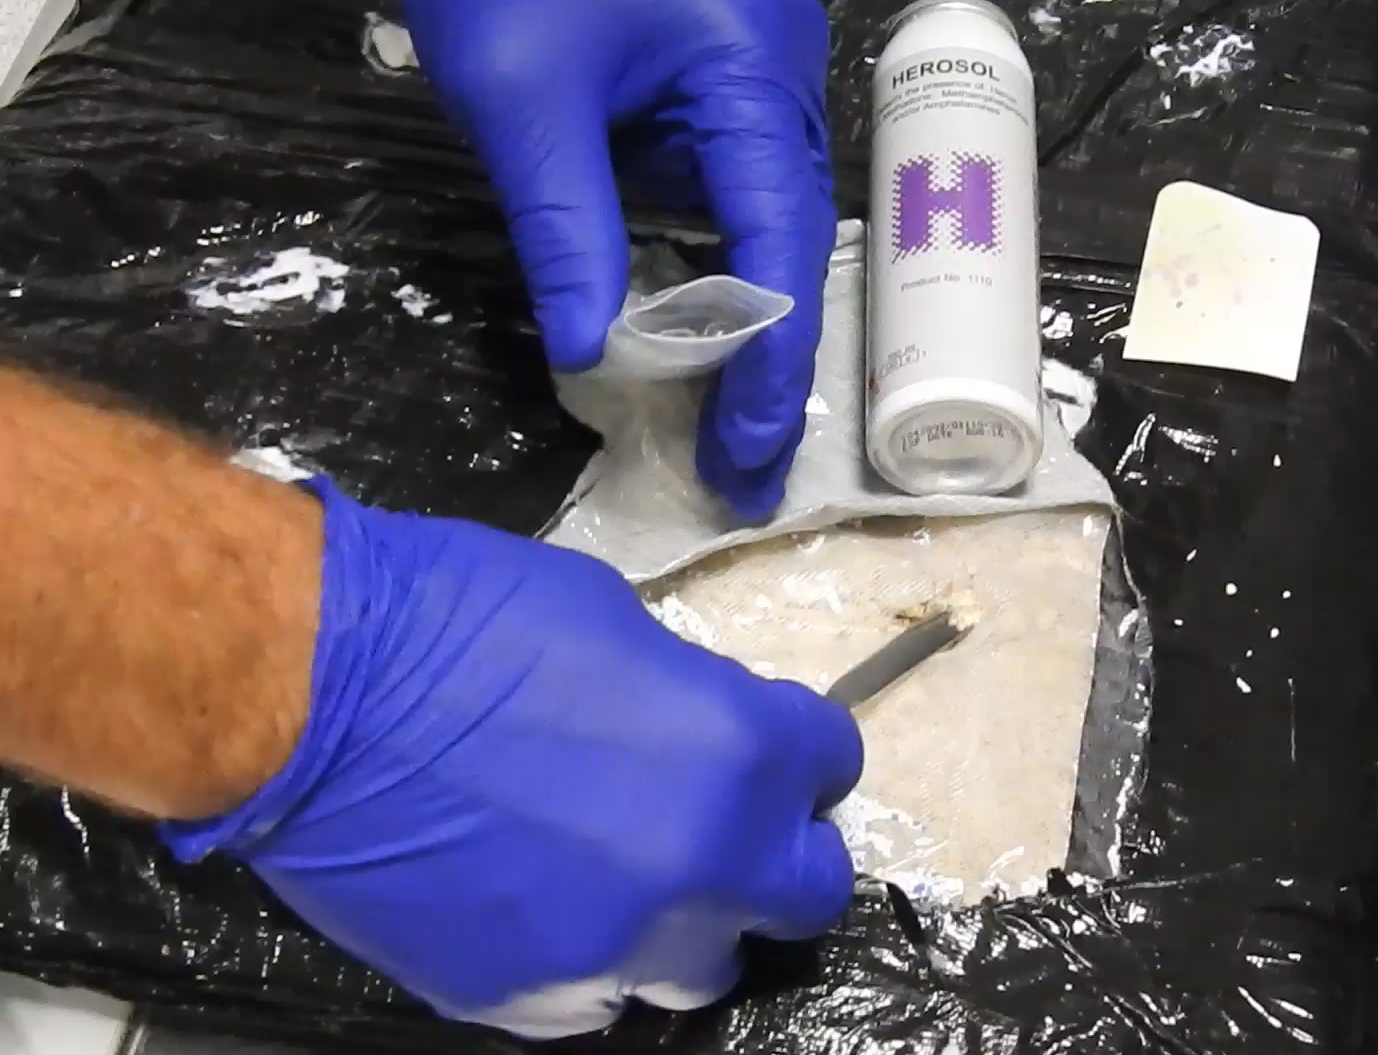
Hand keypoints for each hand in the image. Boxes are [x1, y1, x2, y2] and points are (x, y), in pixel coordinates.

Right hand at [160, 482, 861, 1037]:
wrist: (308, 691)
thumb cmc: (461, 617)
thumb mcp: (619, 624)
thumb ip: (692, 701)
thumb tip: (706, 741)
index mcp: (739, 755)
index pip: (832, 765)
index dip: (801, 749)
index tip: (770, 743)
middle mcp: (703, 869)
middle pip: (805, 891)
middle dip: (777, 850)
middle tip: (725, 821)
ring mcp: (615, 949)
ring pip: (703, 966)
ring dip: (689, 920)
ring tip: (632, 876)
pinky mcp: (526, 997)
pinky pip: (595, 995)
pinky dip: (592, 956)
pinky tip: (547, 906)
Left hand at [400, 0, 837, 518]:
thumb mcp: (520, 100)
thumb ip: (565, 228)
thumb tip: (588, 354)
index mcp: (749, 72)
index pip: (779, 246)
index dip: (765, 364)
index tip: (740, 455)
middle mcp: (779, 75)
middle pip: (791, 241)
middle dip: (765, 362)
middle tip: (740, 470)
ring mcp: (756, 70)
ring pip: (766, 218)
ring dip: (742, 319)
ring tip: (722, 426)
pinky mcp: (719, 71)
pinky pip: (730, 182)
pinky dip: (714, 259)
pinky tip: (694, 329)